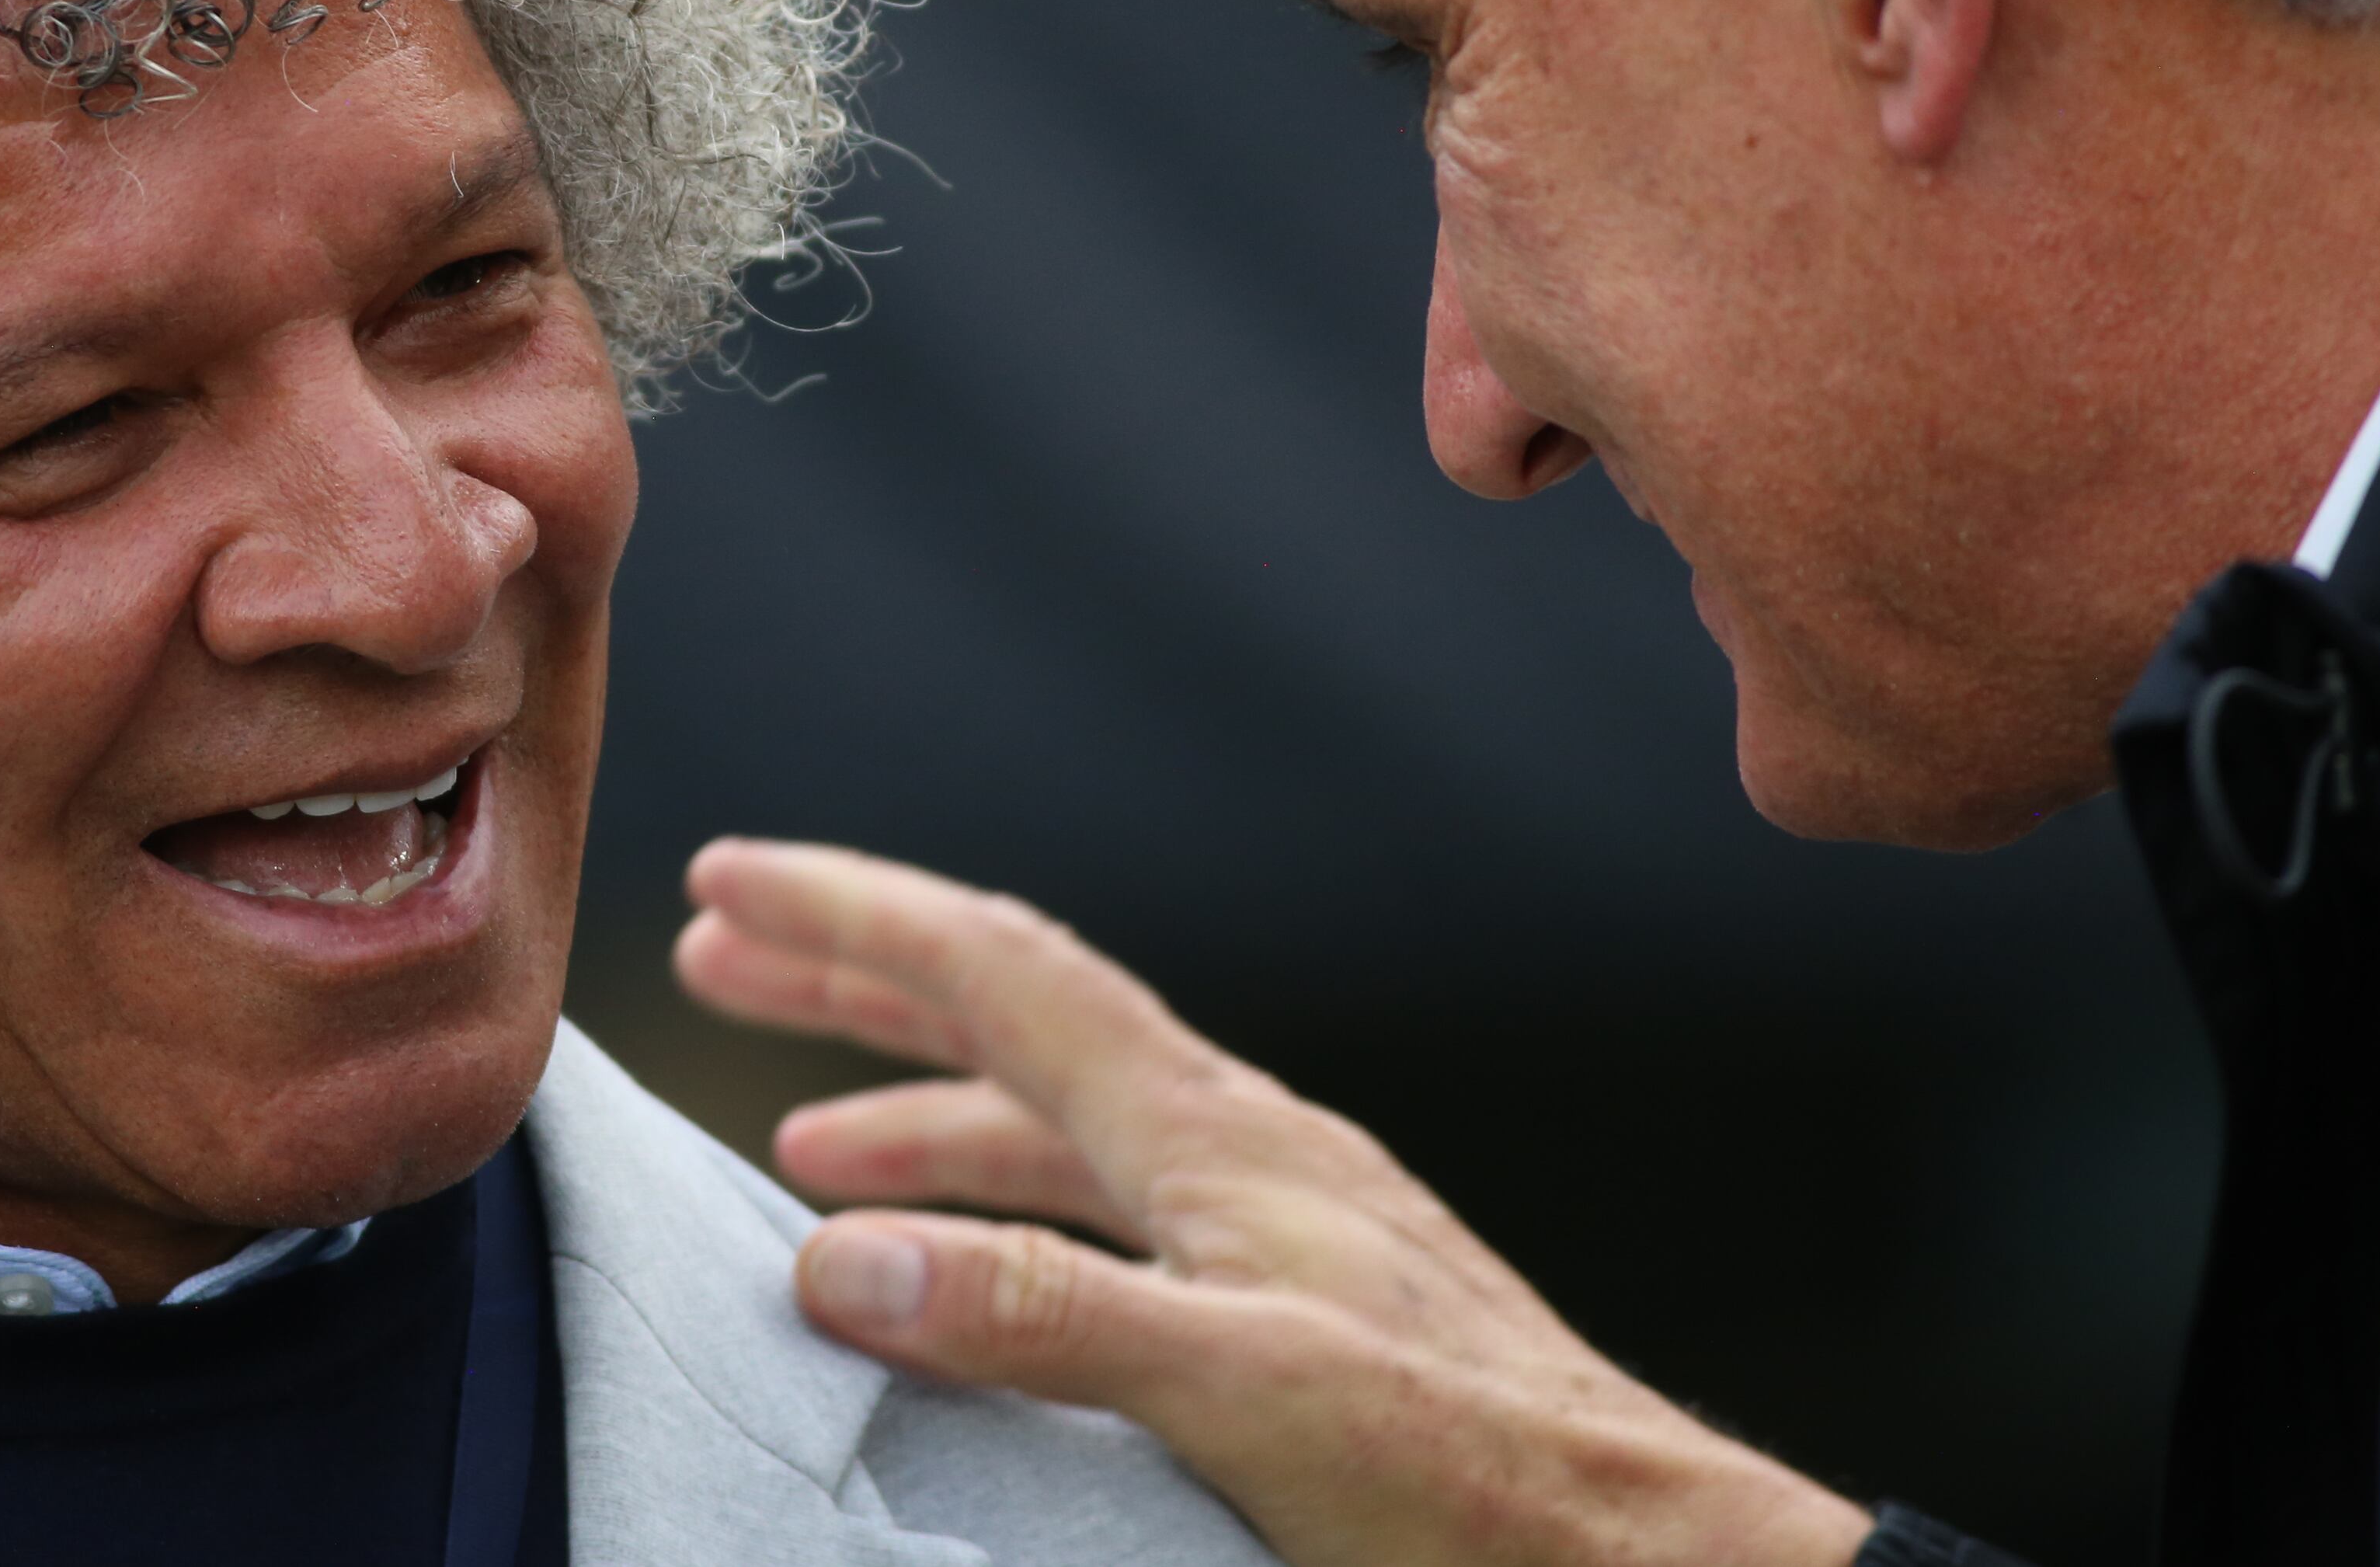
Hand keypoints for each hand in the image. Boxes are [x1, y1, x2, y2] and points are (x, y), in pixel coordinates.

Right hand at [674, 839, 1875, 1566]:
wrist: (1655, 1562)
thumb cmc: (1476, 1484)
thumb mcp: (1241, 1389)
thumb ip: (1038, 1312)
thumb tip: (838, 1256)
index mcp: (1215, 1137)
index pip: (999, 972)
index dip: (851, 917)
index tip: (726, 882)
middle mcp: (1243, 1150)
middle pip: (1017, 1014)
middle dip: (860, 979)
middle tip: (724, 957)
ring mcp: (1280, 1223)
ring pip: (1062, 1122)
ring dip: (923, 1109)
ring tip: (808, 1142)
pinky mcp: (1306, 1304)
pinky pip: (1115, 1210)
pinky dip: (1011, 1207)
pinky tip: (991, 1268)